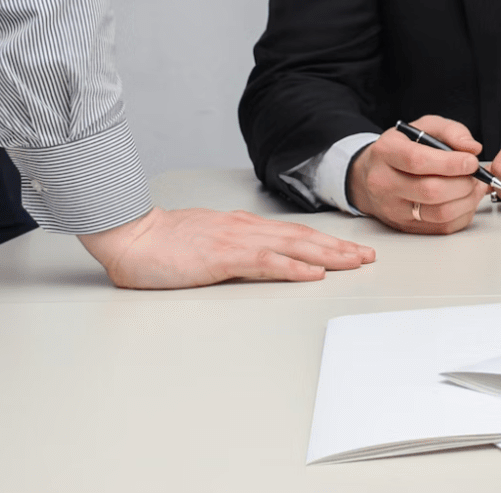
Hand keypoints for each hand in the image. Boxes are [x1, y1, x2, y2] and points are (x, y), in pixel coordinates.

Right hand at [77, 206, 374, 288]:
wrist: (132, 236)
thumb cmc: (162, 243)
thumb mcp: (206, 243)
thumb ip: (233, 249)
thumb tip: (257, 259)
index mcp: (242, 227)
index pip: (294, 234)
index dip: (325, 241)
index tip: (350, 249)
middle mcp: (246, 229)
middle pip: (303, 238)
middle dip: (339, 248)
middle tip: (368, 256)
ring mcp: (236, 241)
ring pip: (293, 247)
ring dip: (328, 255)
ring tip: (355, 262)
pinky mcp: (223, 257)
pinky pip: (266, 262)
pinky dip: (294, 267)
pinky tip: (313, 273)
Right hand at [347, 115, 489, 234]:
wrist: (372, 174)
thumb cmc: (401, 149)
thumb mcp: (423, 127)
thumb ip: (450, 131)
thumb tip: (472, 148)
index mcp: (386, 153)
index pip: (418, 161)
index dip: (451, 163)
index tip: (472, 161)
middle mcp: (384, 183)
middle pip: (431, 191)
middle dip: (464, 183)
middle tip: (475, 174)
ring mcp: (393, 209)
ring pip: (439, 214)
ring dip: (467, 201)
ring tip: (474, 186)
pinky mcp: (405, 226)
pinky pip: (442, 228)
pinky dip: (463, 214)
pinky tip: (466, 200)